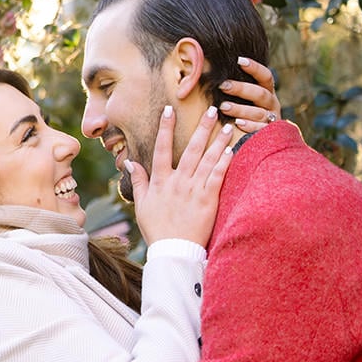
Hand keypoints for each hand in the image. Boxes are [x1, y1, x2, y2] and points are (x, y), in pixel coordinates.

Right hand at [125, 105, 232, 246]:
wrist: (173, 251)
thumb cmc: (156, 229)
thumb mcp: (142, 205)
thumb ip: (139, 181)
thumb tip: (130, 162)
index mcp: (160, 182)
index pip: (161, 149)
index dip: (165, 128)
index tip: (169, 110)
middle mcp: (177, 182)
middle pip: (190, 149)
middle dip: (201, 128)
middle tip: (212, 110)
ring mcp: (193, 190)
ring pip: (207, 160)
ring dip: (217, 141)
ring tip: (227, 126)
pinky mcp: (208, 200)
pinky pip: (217, 177)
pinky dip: (224, 162)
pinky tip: (231, 150)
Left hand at [219, 56, 280, 133]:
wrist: (266, 137)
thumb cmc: (247, 112)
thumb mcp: (246, 98)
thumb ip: (236, 86)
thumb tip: (212, 70)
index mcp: (267, 91)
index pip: (265, 76)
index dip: (254, 68)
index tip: (239, 60)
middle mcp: (272, 103)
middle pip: (259, 93)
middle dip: (241, 89)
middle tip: (223, 86)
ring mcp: (272, 119)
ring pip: (258, 112)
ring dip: (240, 109)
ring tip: (223, 107)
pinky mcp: (269, 133)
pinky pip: (260, 129)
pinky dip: (250, 126)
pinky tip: (237, 123)